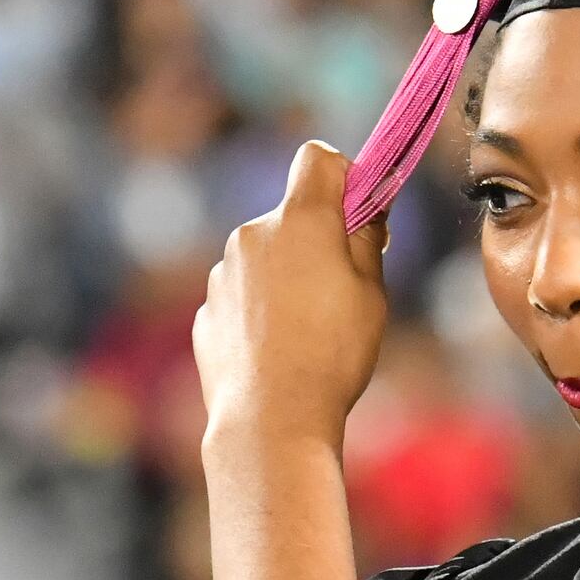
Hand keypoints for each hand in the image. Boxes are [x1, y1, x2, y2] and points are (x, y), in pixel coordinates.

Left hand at [195, 143, 389, 451]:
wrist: (272, 421)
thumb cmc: (332, 355)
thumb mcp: (372, 293)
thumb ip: (367, 239)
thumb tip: (366, 207)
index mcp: (299, 221)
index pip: (318, 159)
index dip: (344, 176)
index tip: (360, 212)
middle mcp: (252, 234)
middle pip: (292, 216)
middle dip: (317, 239)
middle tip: (343, 289)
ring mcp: (223, 274)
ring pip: (264, 258)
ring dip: (287, 278)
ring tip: (309, 333)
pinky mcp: (207, 311)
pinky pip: (242, 297)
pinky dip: (261, 313)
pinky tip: (279, 353)